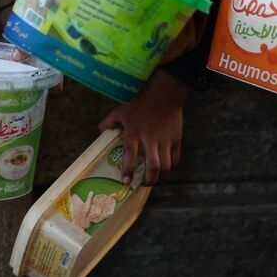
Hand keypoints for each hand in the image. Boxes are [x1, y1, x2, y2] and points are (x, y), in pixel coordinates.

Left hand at [98, 70, 189, 184]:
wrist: (165, 92)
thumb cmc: (140, 100)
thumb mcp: (121, 110)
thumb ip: (109, 122)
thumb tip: (100, 131)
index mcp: (134, 132)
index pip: (130, 155)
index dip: (128, 170)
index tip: (126, 181)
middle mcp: (150, 139)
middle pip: (153, 167)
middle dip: (149, 180)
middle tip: (143, 184)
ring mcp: (165, 140)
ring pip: (166, 166)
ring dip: (160, 174)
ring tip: (154, 176)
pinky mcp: (176, 138)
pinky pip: (175, 157)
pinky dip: (171, 164)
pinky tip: (165, 164)